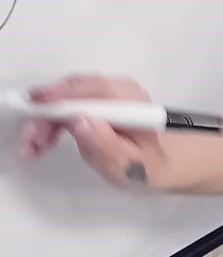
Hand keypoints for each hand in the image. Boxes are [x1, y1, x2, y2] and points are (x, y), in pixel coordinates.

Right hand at [20, 74, 165, 189]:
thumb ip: (102, 142)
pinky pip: (69, 105)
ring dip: (44, 120)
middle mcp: (119, 89)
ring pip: (67, 98)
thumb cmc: (146, 166)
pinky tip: (41, 141)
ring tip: (31, 148)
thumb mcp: (126, 163)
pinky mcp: (98, 101)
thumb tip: (77, 120)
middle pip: (74, 92)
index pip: (92, 90)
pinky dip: (52, 121)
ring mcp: (108, 93)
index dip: (61, 98)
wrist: (160, 163)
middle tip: (28, 143)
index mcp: (131, 102)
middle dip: (46, 114)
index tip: (36, 112)